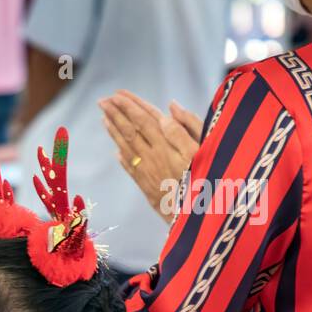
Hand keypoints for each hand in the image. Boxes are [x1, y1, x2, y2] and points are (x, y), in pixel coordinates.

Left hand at [99, 91, 201, 222]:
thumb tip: (170, 107)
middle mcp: (153, 156)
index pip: (144, 120)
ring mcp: (147, 172)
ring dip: (114, 131)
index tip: (118, 94)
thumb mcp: (205, 149)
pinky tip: (117, 150)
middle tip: (103, 101)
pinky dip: (123, 156)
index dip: (131, 106)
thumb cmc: (207, 180)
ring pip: (126, 147)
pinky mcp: (147, 187)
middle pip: (131, 131)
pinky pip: (130, 168)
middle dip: (116, 114)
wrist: (196, 217)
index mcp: (167, 144)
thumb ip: (188, 126)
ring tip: (104, 117)